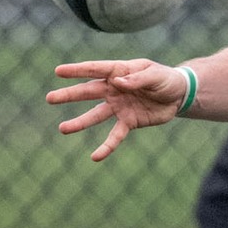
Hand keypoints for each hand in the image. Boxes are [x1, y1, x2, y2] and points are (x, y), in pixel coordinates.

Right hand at [47, 59, 187, 161]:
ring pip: (95, 115)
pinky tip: (95, 157)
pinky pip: (115, 136)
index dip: (77, 70)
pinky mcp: (128, 122)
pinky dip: (106, 147)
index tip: (58, 72)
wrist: (179, 95)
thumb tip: (118, 83)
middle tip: (49, 99)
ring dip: (80, 123)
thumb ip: (137, 78)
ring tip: (62, 129)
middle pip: (88, 92)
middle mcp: (114, 89)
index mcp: (119, 72)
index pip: (95, 70)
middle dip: (69, 95)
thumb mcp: (155, 75)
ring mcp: (119, 107)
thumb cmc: (165, 78)